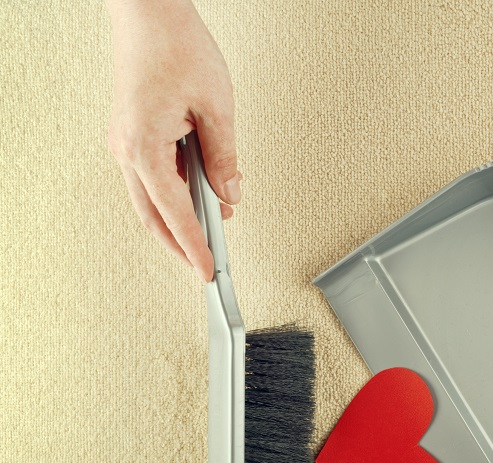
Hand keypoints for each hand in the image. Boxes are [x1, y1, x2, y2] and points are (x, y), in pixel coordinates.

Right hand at [106, 0, 239, 281]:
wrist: (150, 14)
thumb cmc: (178, 49)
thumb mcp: (217, 109)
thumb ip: (224, 159)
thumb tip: (230, 194)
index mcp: (144, 148)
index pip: (174, 214)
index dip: (194, 246)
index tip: (208, 270)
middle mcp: (126, 149)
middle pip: (153, 216)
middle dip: (181, 243)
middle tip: (208, 263)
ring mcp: (125, 142)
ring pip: (151, 198)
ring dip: (180, 216)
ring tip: (214, 228)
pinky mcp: (132, 133)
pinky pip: (152, 176)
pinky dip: (176, 192)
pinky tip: (201, 195)